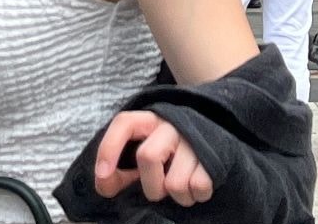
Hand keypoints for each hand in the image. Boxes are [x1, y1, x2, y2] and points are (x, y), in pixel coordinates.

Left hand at [91, 111, 209, 206]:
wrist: (213, 131)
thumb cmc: (168, 150)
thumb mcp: (142, 153)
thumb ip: (119, 172)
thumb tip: (105, 186)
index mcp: (149, 121)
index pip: (124, 124)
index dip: (109, 149)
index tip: (102, 176)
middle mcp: (171, 125)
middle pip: (148, 156)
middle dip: (150, 186)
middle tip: (159, 188)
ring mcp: (193, 140)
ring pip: (175, 183)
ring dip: (176, 196)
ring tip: (181, 185)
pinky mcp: (214, 155)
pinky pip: (199, 187)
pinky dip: (195, 195)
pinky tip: (195, 185)